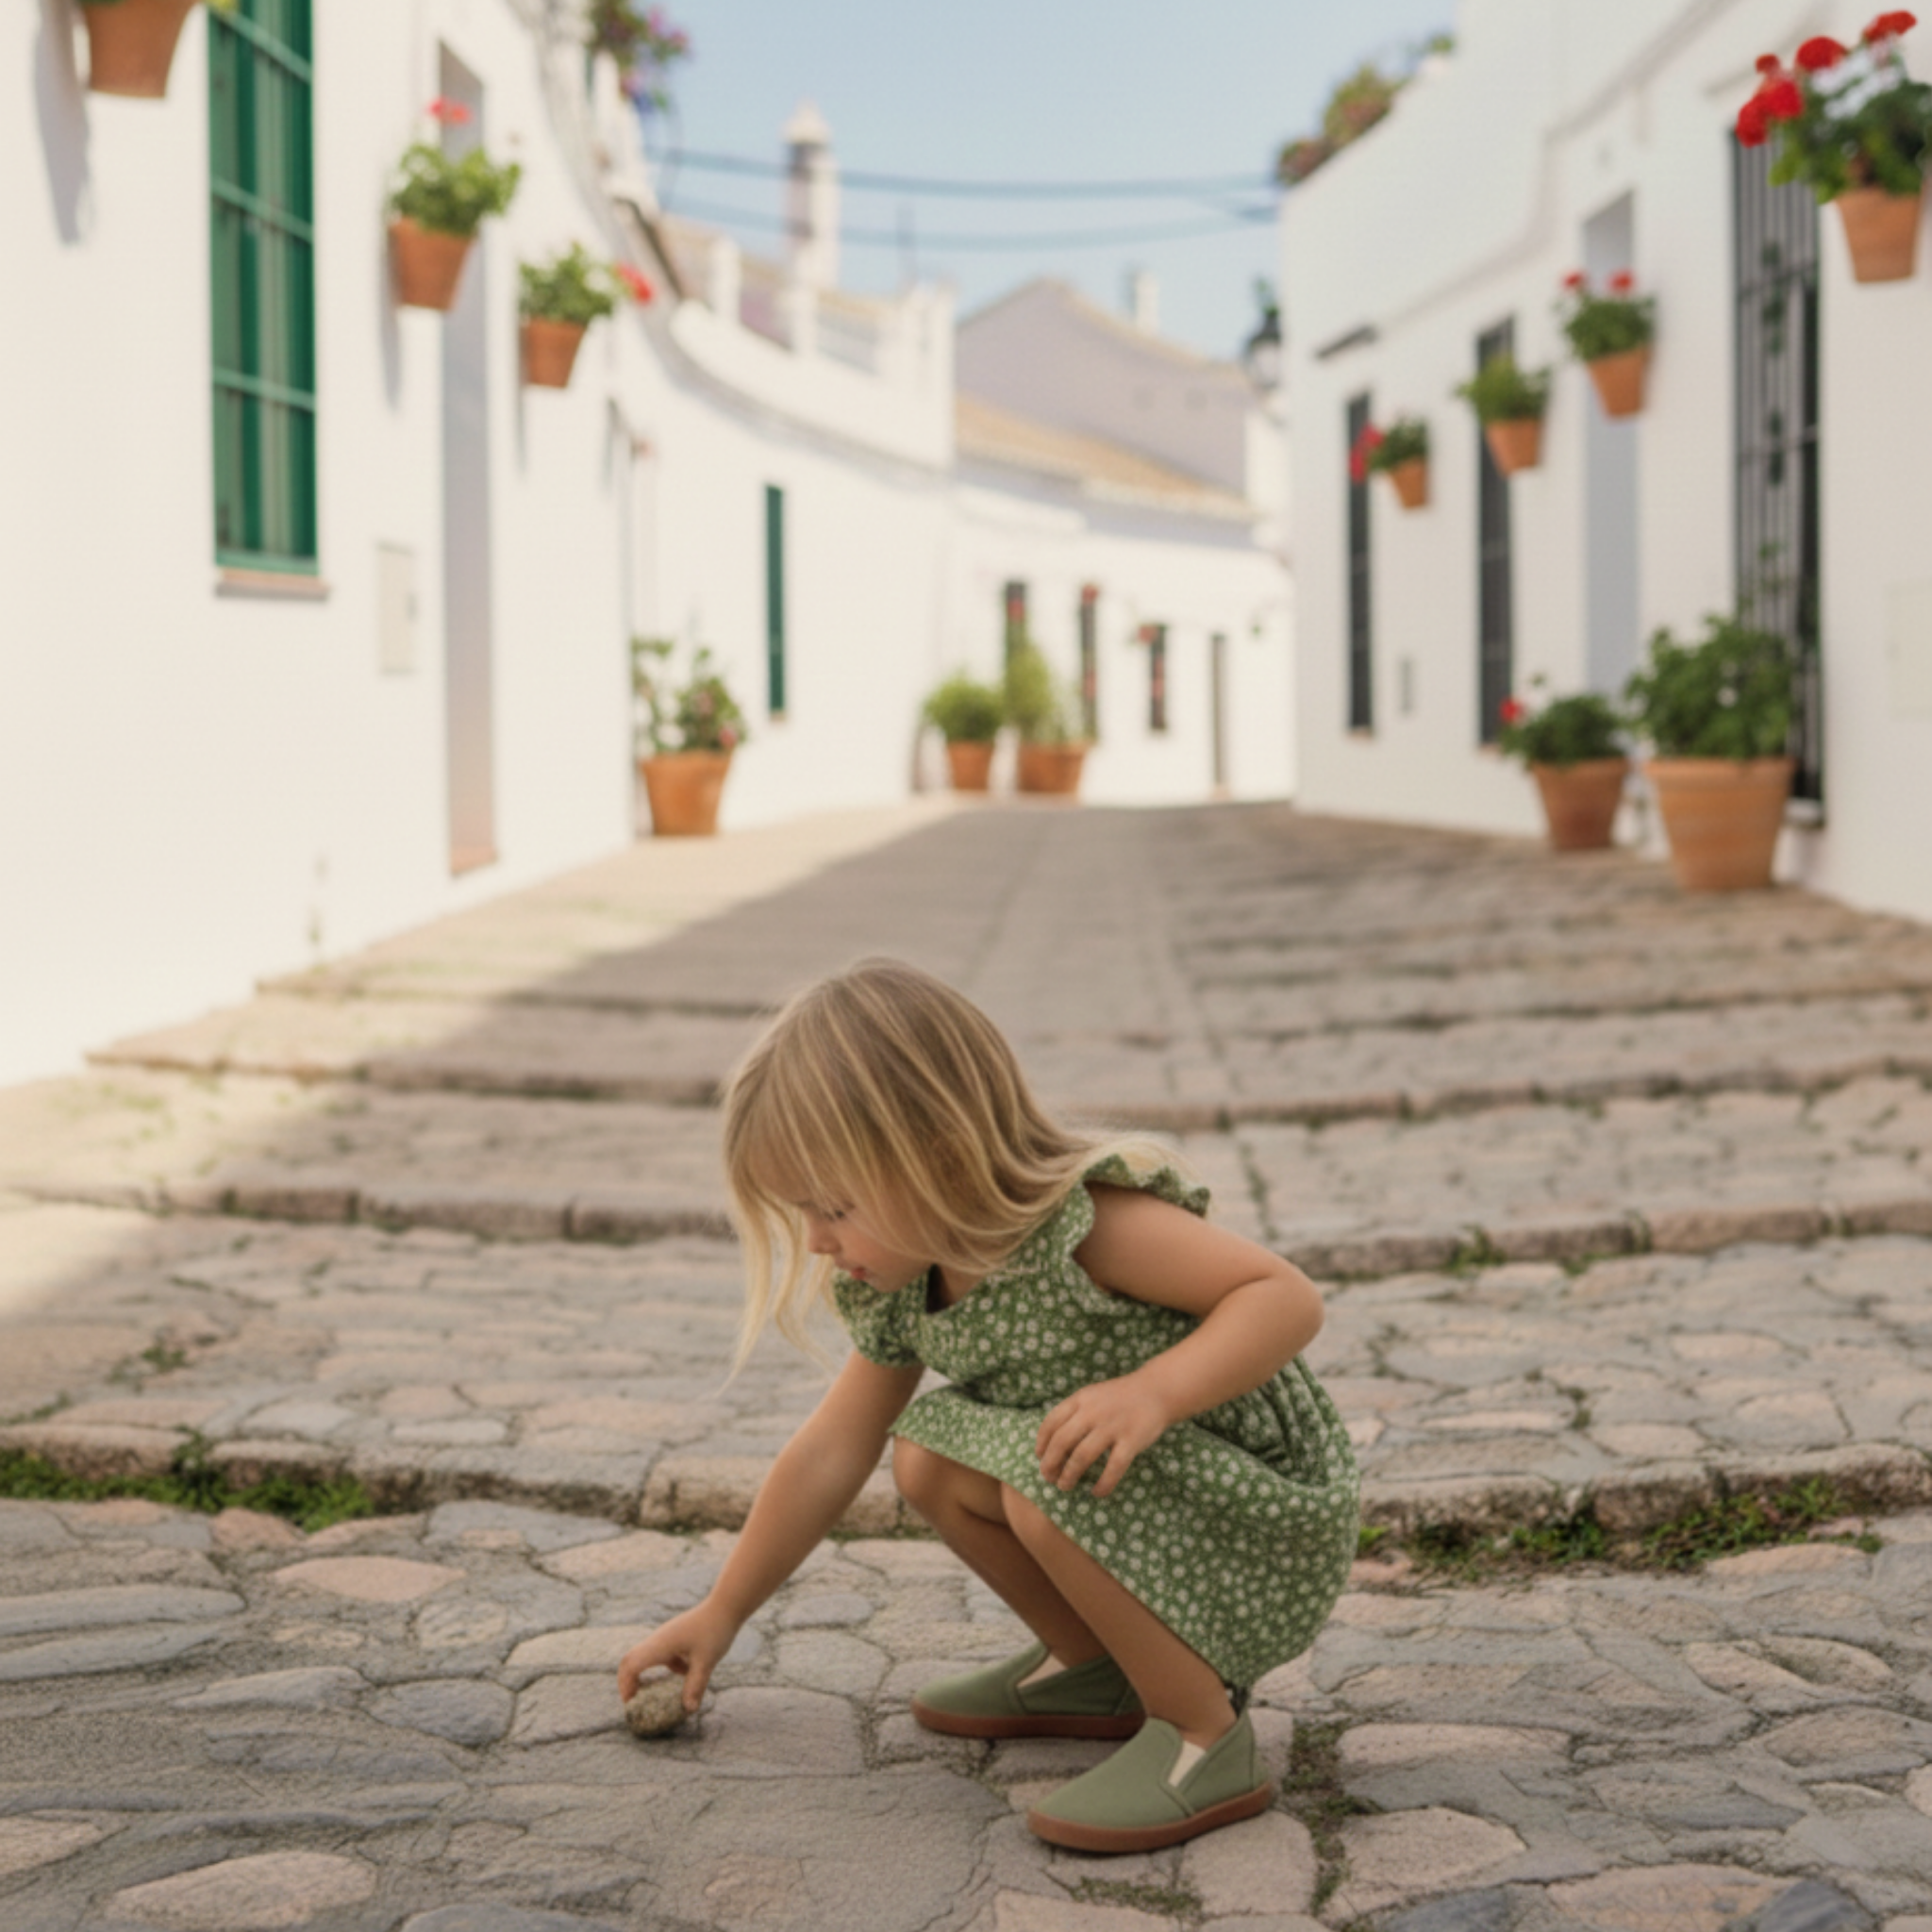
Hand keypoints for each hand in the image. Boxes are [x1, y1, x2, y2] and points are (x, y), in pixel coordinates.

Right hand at [617, 1600, 740, 1711]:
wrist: (726, 1606)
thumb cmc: (715, 1631)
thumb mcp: (706, 1662)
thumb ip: (695, 1686)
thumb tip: (688, 1710)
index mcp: (660, 1645)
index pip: (631, 1664)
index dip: (626, 1685)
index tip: (630, 1703)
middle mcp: (658, 1640)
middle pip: (630, 1659)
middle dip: (627, 1681)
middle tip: (632, 1702)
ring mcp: (666, 1637)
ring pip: (645, 1657)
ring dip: (643, 1675)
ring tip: (649, 1695)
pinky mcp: (675, 1638)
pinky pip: (661, 1654)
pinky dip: (664, 1668)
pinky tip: (682, 1674)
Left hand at [1035, 1375, 1171, 1498]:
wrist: (1157, 1390)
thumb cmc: (1120, 1397)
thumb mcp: (1092, 1396)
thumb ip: (1074, 1413)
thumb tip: (1050, 1442)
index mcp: (1081, 1399)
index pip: (1052, 1422)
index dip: (1041, 1442)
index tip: (1039, 1457)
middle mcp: (1093, 1412)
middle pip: (1062, 1441)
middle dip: (1051, 1463)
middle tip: (1048, 1478)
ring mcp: (1113, 1426)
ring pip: (1082, 1456)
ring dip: (1070, 1475)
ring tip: (1065, 1486)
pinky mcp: (1132, 1440)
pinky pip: (1114, 1468)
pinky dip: (1103, 1484)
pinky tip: (1097, 1493)